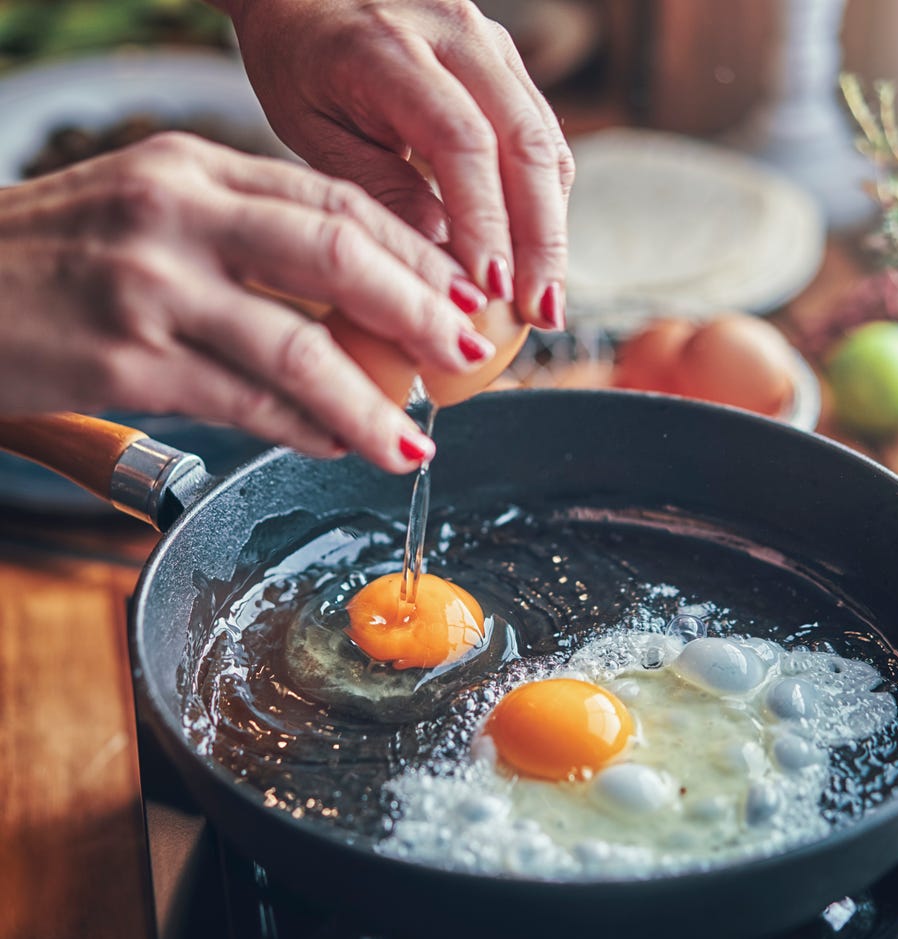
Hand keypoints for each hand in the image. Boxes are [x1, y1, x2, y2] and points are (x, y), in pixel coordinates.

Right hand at [0, 133, 495, 471]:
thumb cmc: (63, 255)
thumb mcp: (158, 211)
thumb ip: (250, 238)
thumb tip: (356, 302)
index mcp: (197, 168)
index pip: (337, 203)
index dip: (416, 254)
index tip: (464, 295)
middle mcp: (178, 214)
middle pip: (336, 258)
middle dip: (420, 312)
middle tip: (467, 355)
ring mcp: (150, 287)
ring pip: (297, 347)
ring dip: (370, 403)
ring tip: (413, 441)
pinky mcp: (126, 364)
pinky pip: (244, 403)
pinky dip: (302, 430)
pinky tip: (335, 444)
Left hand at [219, 0, 574, 329]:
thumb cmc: (298, 63)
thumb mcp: (314, 130)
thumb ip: (378, 187)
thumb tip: (443, 259)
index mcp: (391, 48)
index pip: (463, 142)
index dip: (486, 222)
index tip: (491, 291)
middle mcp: (456, 33)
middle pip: (525, 144)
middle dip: (541, 240)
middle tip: (542, 312)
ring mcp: (490, 44)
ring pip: (546, 144)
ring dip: (552, 229)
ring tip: (546, 298)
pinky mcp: (506, 64)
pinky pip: (541, 139)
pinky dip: (543, 202)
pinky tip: (535, 255)